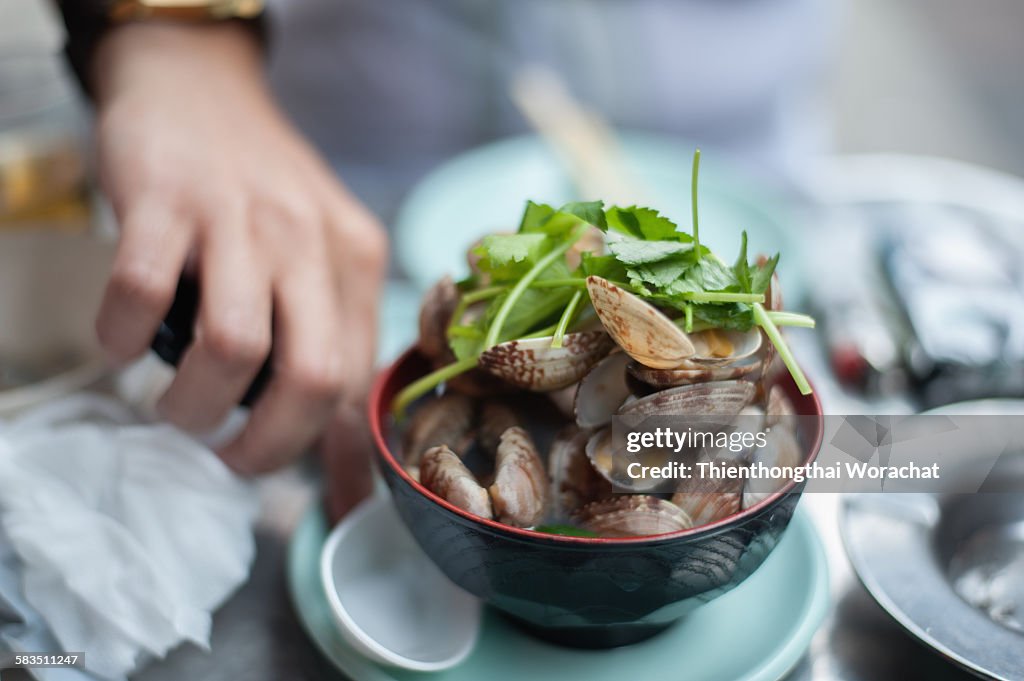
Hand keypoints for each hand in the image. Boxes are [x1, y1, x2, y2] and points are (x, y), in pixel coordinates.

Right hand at [92, 22, 387, 473]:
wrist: (202, 88)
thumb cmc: (263, 196)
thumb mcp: (322, 262)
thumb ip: (336, 358)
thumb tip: (345, 485)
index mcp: (357, 263)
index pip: (354, 382)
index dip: (314, 446)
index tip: (267, 464)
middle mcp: (310, 240)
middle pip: (311, 377)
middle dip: (264, 445)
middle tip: (225, 455)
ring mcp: (238, 218)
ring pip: (232, 346)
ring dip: (193, 404)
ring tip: (175, 406)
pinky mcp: (165, 199)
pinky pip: (142, 291)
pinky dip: (121, 336)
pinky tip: (120, 339)